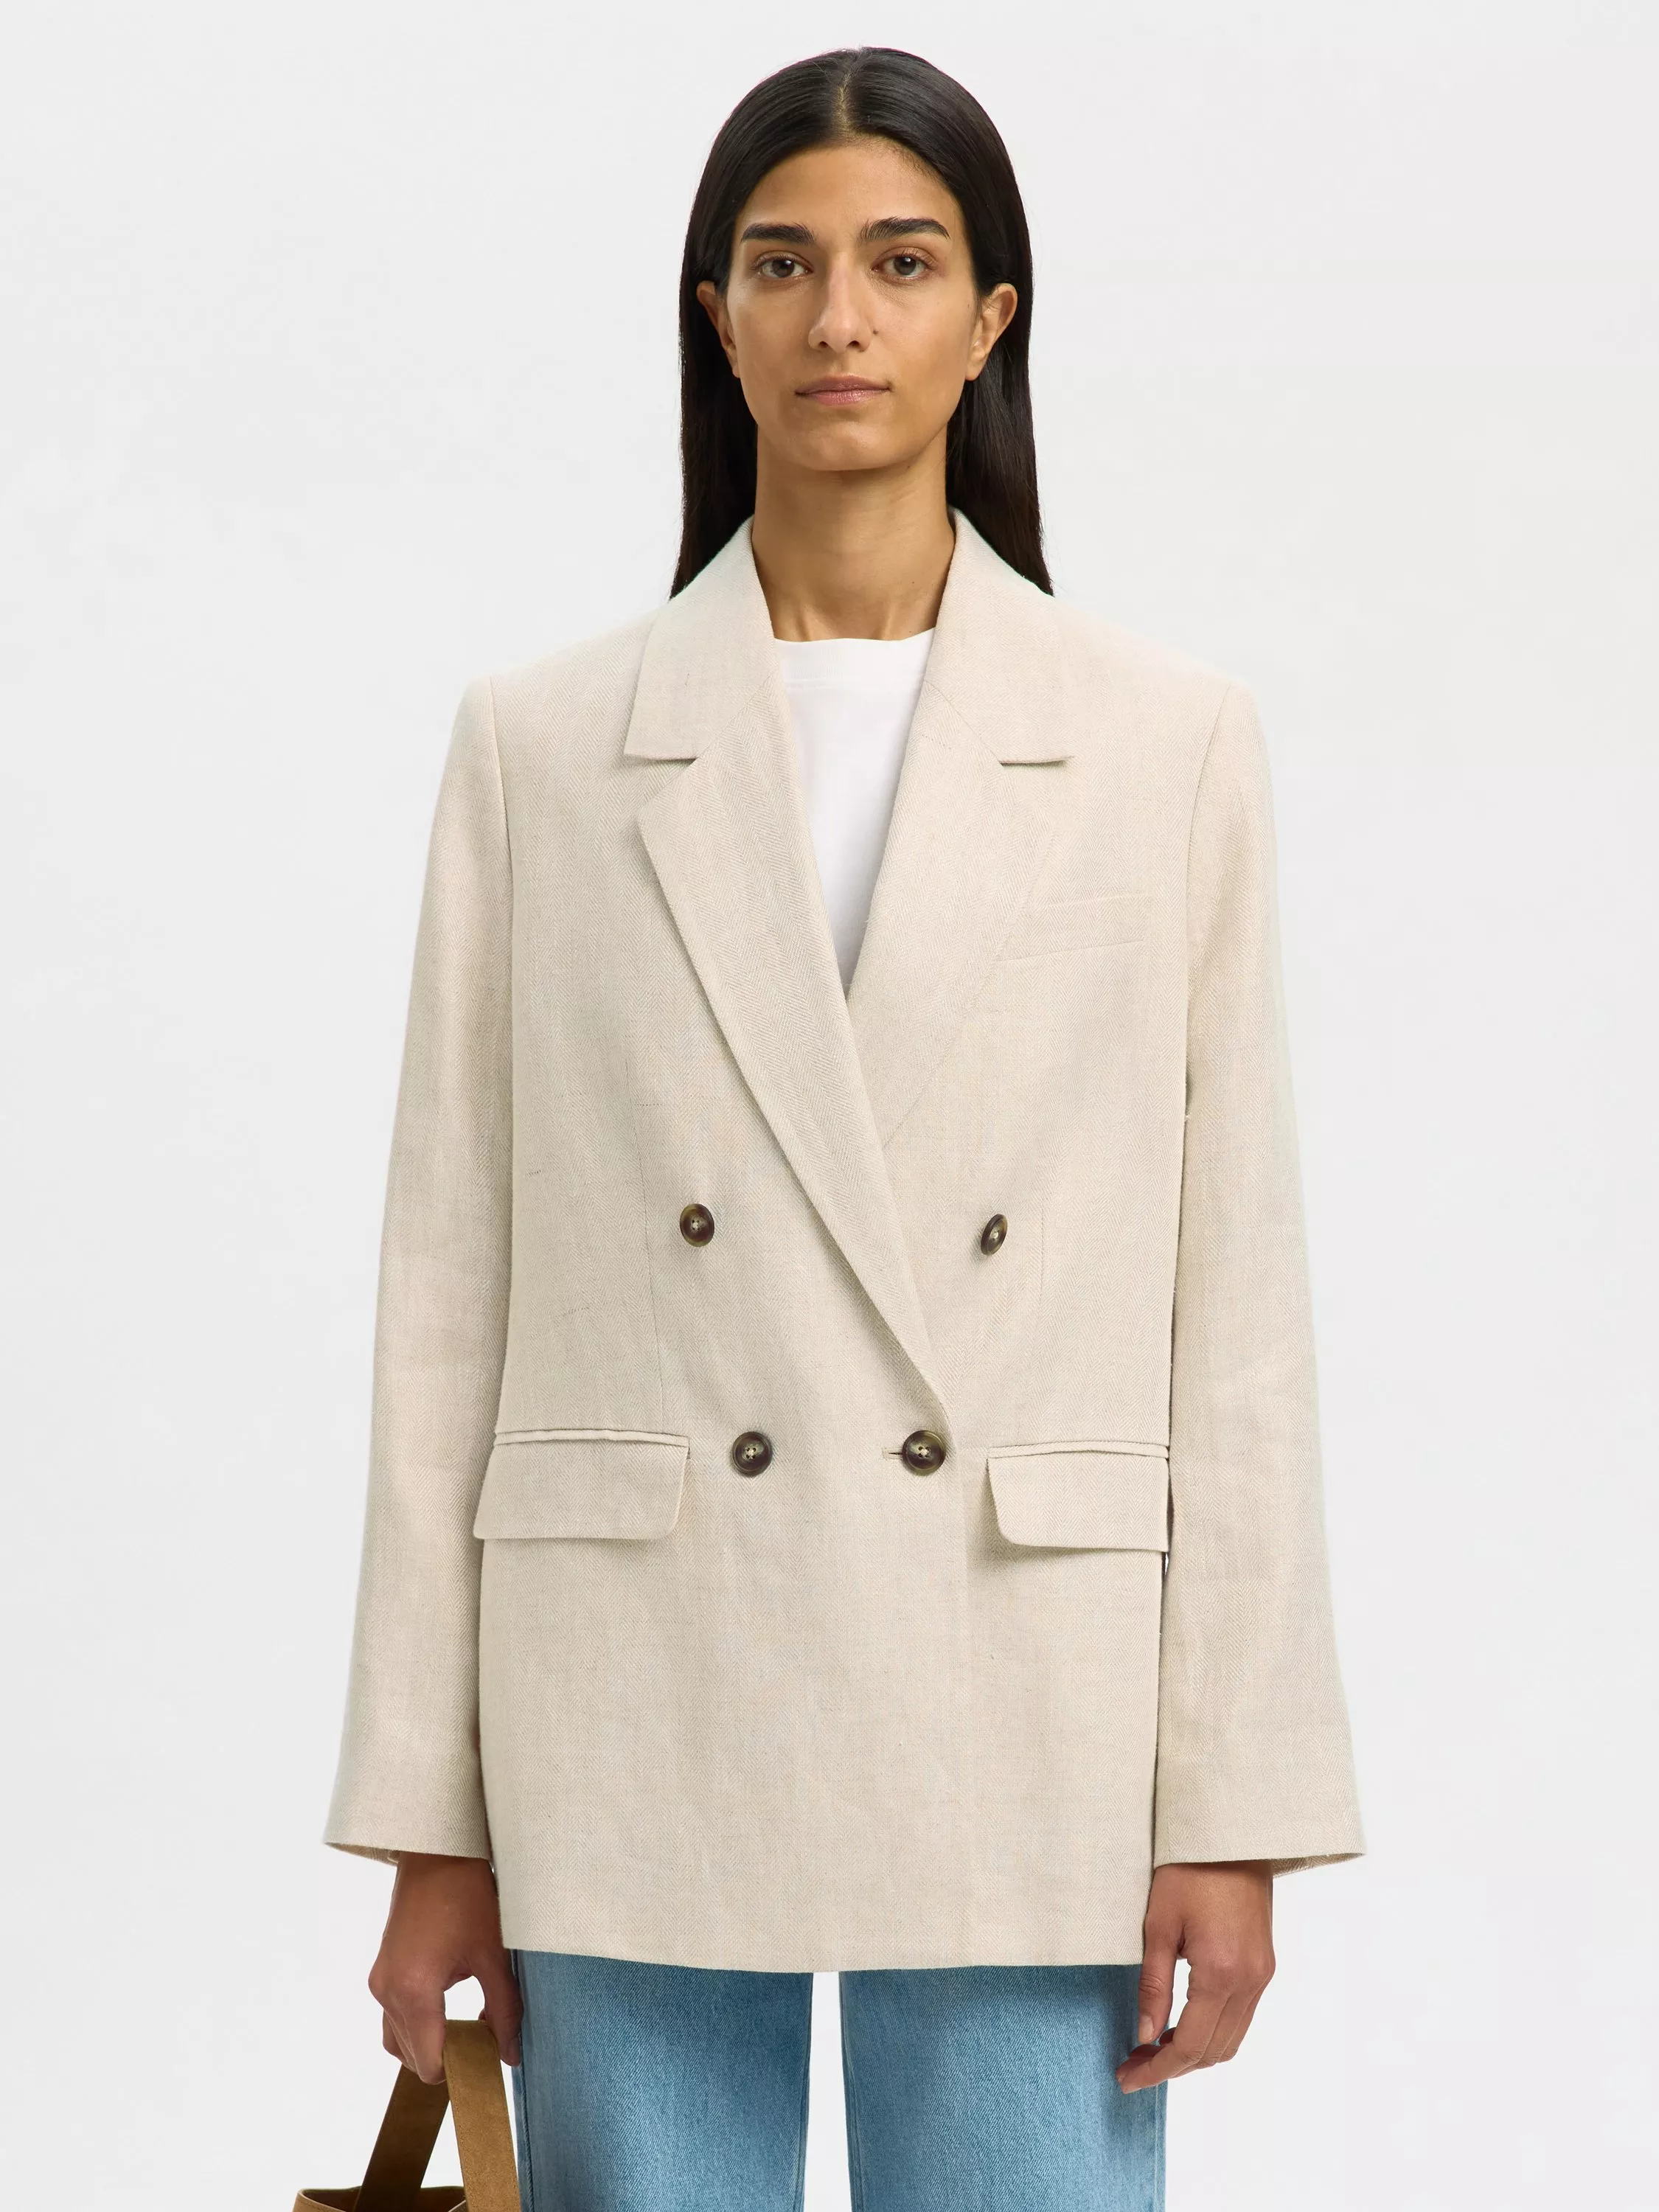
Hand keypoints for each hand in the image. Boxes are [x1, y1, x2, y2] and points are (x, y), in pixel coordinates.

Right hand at [367, 1852, 523, 2082]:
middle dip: (447, 2058)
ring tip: (467, 2023)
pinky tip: (449, 2004)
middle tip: (483, 2040)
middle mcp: (387, 1992)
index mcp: (414, 1992)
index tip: (487, 2061)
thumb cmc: (467, 1894)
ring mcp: (379, 1981)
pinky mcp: (380, 1971)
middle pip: (412, 2058)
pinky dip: (417, 2024)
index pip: (430, 2064)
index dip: (460, 2071)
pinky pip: (393, 2017)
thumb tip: (510, 2057)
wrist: (436, 1850)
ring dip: (429, 2043)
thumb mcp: (494, 1954)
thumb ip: (504, 2011)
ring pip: (398, 2041)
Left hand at [1114, 1861, 1273, 2092]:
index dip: (1156, 2070)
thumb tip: (1145, 2037)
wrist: (1231, 1834)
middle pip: (1213, 2052)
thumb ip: (1153, 1986)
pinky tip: (1182, 2025)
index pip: (1189, 2046)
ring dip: (1194, 2053)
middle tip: (1132, 2066)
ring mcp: (1262, 1975)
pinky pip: (1241, 2017)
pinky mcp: (1264, 1966)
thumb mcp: (1158, 1925)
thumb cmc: (1188, 1869)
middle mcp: (1249, 1982)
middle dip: (1172, 2067)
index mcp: (1221, 1973)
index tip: (1126, 2078)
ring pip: (1231, 2040)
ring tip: (1152, 2049)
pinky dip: (1212, 2032)